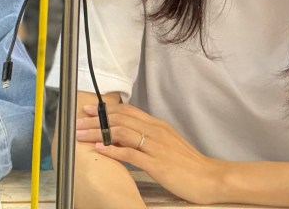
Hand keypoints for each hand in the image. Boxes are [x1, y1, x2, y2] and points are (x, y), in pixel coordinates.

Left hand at [76, 101, 227, 204]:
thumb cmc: (189, 164)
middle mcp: (155, 132)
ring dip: (98, 132)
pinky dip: (113, 149)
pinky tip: (101, 149)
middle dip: (96, 119)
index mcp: (158, 126)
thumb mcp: (168, 144)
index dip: (106, 109)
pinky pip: (131, 153)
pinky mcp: (157, 164)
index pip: (127, 111)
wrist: (210, 178)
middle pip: (120, 119)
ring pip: (121, 133)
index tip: (89, 110)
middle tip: (78, 121)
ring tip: (82, 134)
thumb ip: (149, 138)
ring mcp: (156, 147)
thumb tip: (127, 136)